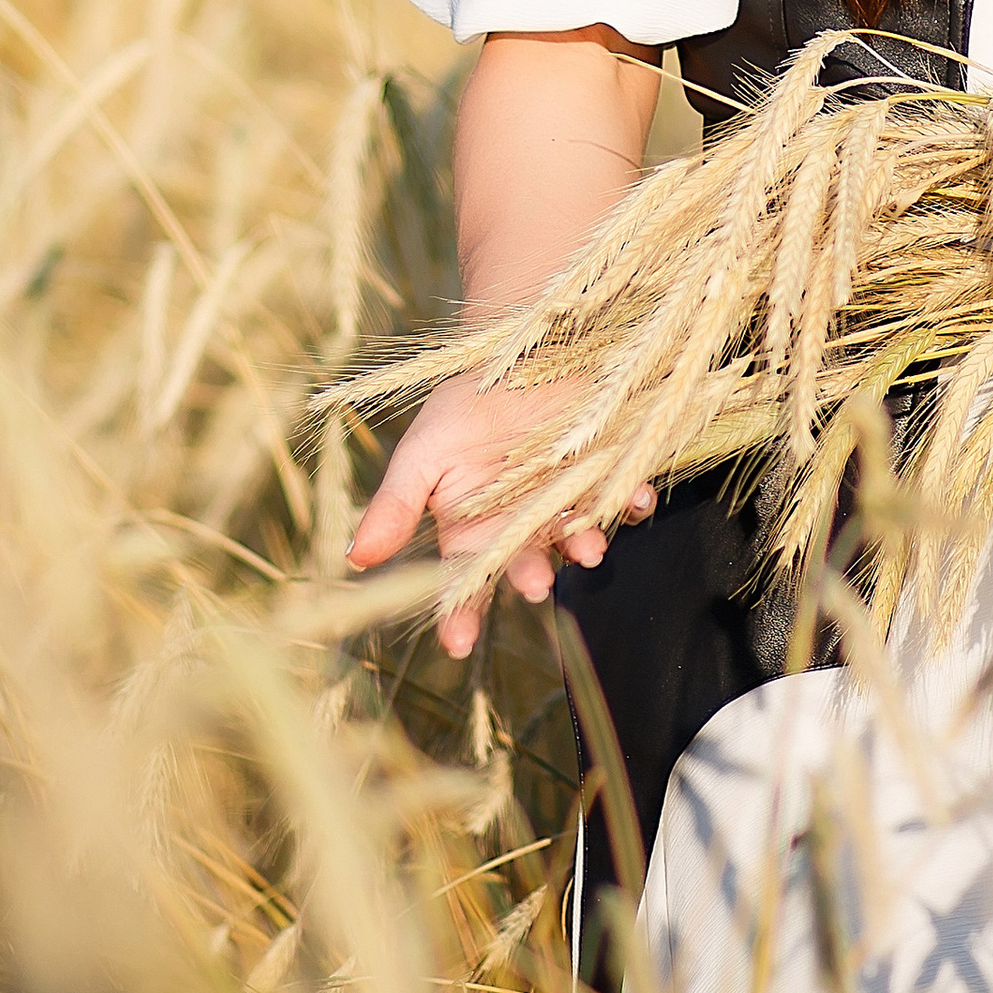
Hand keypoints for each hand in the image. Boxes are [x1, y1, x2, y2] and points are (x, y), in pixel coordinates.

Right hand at [345, 374, 656, 658]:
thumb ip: (395, 505)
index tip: (458, 643)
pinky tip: (637, 501)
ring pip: (575, 534)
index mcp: (473, 527)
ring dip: (581, 543)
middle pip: (525, 559)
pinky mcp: (607, 472)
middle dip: (529, 573)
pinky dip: (631, 499)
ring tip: (586, 548)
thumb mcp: (423, 451)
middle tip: (535, 583)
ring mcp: (566, 501)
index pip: (464, 579)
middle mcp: (521, 524)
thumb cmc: (464, 404)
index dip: (461, 613)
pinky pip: (623, 494)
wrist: (519, 348)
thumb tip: (355, 558)